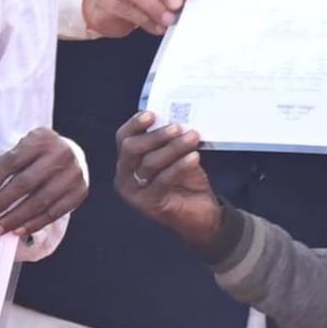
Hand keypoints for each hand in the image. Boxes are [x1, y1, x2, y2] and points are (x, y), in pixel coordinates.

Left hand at [0, 129, 86, 238]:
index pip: (13, 161)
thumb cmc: (39, 155)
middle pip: (26, 183)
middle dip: (2, 202)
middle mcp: (61, 154)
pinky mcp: (79, 192)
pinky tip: (17, 230)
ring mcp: (73, 174)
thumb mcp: (25, 149)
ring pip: (39, 202)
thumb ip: (7, 166)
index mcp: (42, 139)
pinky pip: (53, 213)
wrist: (74, 154)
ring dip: (15, 218)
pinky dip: (33, 224)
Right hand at [115, 111, 221, 248]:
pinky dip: (179, 166)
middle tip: (177, 127)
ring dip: (173, 147)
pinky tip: (194, 157)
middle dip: (155, 135)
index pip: (123, 138)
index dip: (135, 124)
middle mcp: (124, 177)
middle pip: (131, 148)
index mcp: (127, 162)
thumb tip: (175, 118)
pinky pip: (163, 180)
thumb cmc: (187, 181)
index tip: (152, 114)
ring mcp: (134, 193)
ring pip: (150, 163)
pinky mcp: (149, 204)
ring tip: (192, 137)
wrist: (203, 213)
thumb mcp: (177, 155)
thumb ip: (169, 140)